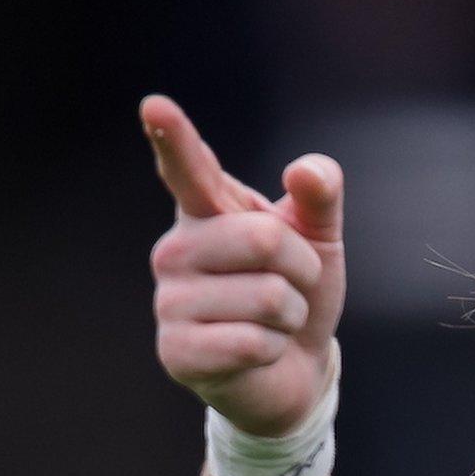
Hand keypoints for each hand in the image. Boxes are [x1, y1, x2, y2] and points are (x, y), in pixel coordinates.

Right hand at [143, 95, 347, 436]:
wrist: (294, 369)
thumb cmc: (297, 292)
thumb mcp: (318, 239)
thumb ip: (319, 196)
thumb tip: (307, 171)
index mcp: (206, 212)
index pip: (190, 169)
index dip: (174, 138)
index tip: (154, 105)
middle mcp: (176, 250)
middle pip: (264, 239)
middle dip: (301, 269)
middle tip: (289, 287)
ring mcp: (169, 302)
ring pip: (268, 297)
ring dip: (290, 315)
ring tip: (272, 322)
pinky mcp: (177, 352)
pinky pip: (254, 342)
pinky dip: (274, 349)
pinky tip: (258, 353)